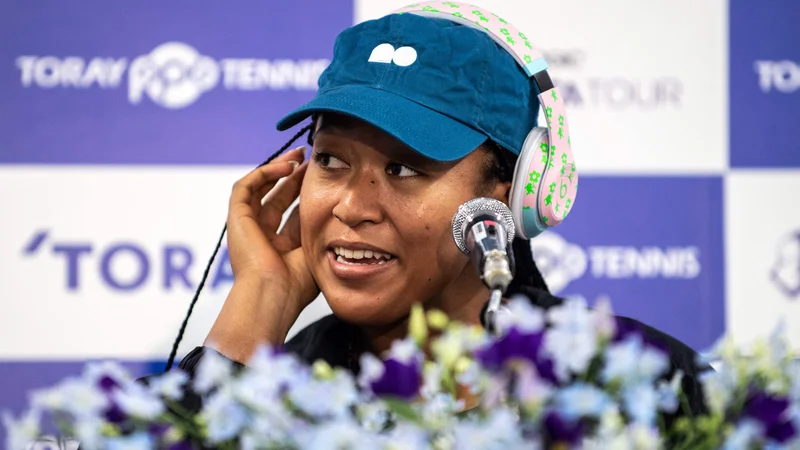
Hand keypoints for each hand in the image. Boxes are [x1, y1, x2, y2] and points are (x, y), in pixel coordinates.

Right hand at [226, 146, 318, 309]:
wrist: (273, 295)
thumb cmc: (297, 284)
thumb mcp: (316, 254)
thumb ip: (322, 234)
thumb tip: (340, 217)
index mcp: (280, 250)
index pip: (292, 213)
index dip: (304, 193)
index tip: (319, 177)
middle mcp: (261, 238)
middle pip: (276, 197)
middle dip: (292, 176)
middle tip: (308, 158)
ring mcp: (246, 228)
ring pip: (258, 188)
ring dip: (277, 169)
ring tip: (297, 156)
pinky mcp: (236, 219)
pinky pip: (246, 187)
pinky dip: (264, 173)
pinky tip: (285, 167)